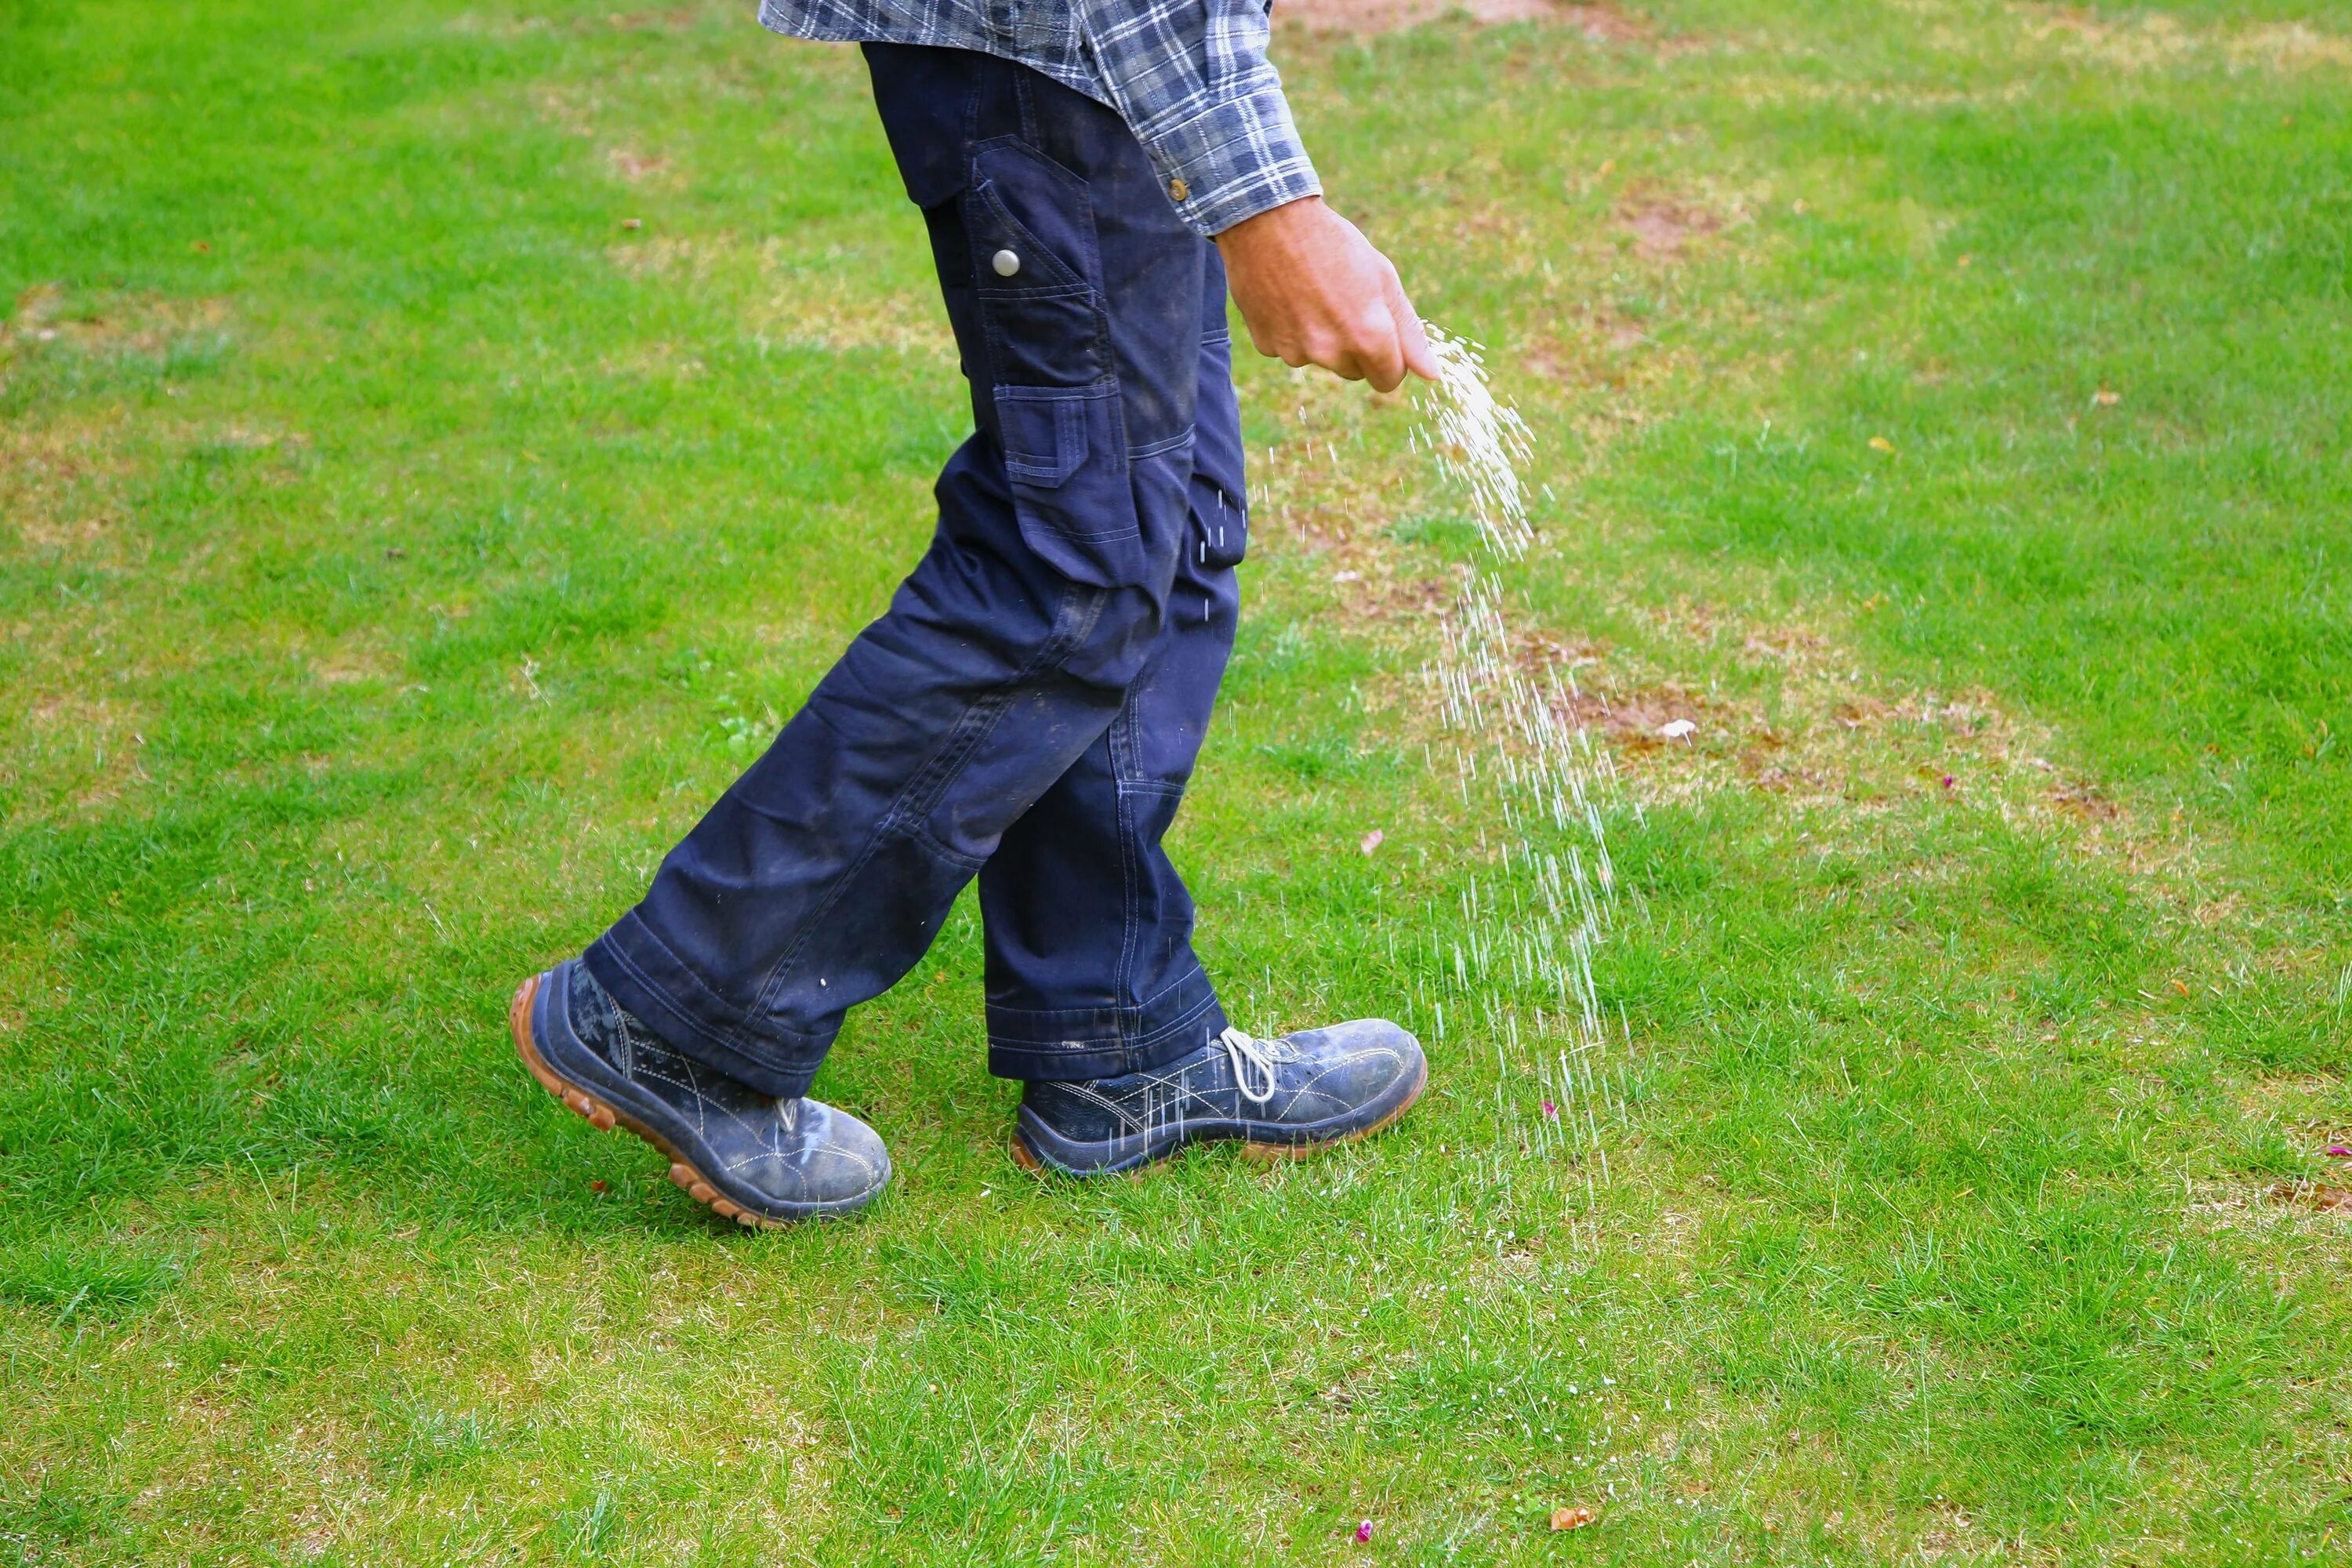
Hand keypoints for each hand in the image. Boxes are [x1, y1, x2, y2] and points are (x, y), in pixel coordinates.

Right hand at [1215, 196, 1439, 392]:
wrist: (1270, 221)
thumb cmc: (1334, 244)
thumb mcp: (1383, 279)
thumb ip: (1409, 331)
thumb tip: (1432, 375)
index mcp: (1368, 337)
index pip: (1388, 380)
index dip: (1390, 360)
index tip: (1381, 335)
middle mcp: (1332, 353)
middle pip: (1354, 372)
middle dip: (1354, 347)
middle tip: (1342, 302)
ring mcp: (1296, 352)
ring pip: (1320, 360)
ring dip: (1321, 338)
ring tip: (1312, 293)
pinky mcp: (1267, 345)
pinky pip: (1288, 349)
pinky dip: (1290, 330)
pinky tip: (1287, 297)